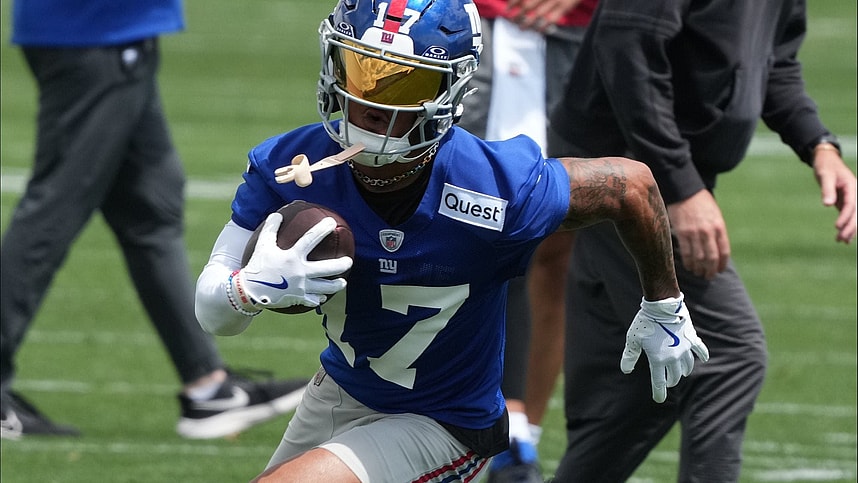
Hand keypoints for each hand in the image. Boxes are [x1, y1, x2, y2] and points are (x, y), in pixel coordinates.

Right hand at [232, 213, 352, 311]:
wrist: (249, 291)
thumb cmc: (257, 265)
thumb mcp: (262, 245)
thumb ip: (271, 229)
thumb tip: (277, 214)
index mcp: (292, 257)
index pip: (310, 239)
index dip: (322, 229)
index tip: (333, 222)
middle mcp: (300, 272)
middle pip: (326, 268)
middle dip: (340, 265)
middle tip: (349, 261)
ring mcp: (301, 287)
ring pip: (324, 287)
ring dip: (336, 285)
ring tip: (343, 283)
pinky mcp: (298, 299)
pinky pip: (313, 300)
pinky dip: (319, 298)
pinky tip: (324, 296)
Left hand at [506, 0, 582, 31]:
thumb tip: (519, 0)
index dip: (512, 2)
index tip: (507, 8)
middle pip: (527, 6)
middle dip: (517, 14)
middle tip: (511, 20)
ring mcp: (555, 0)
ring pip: (538, 14)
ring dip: (527, 23)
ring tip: (521, 28)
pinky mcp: (565, 6)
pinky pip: (552, 18)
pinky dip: (544, 26)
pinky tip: (537, 30)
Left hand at [620, 294, 709, 402]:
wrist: (661, 306)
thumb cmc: (645, 323)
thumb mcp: (633, 340)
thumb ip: (630, 356)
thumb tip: (626, 370)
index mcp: (658, 360)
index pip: (659, 382)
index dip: (659, 392)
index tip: (659, 399)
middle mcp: (673, 357)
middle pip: (674, 375)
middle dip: (670, 381)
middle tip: (668, 382)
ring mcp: (684, 348)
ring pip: (687, 365)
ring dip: (684, 371)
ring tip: (682, 373)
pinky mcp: (691, 338)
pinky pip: (700, 349)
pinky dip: (703, 355)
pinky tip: (705, 359)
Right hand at [667, 189, 729, 279]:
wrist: (685, 192)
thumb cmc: (701, 203)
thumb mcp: (715, 215)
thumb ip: (717, 232)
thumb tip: (716, 249)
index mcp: (719, 227)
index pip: (724, 252)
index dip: (722, 264)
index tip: (719, 270)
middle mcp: (708, 232)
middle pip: (711, 258)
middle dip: (710, 270)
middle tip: (708, 276)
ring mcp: (695, 233)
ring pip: (698, 258)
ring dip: (699, 269)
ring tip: (698, 273)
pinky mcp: (682, 233)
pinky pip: (686, 252)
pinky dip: (688, 262)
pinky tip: (689, 266)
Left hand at [812, 149, 856, 242]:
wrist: (827, 160)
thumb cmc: (826, 166)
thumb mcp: (825, 176)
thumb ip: (827, 189)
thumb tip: (827, 204)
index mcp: (852, 186)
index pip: (851, 204)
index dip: (846, 216)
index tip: (837, 227)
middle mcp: (855, 193)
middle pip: (856, 213)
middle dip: (850, 227)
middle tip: (841, 240)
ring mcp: (851, 198)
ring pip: (854, 216)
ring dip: (850, 229)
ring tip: (841, 241)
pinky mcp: (845, 201)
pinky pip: (848, 215)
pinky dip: (847, 225)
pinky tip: (843, 237)